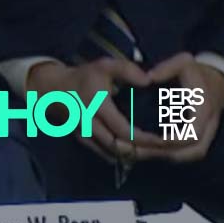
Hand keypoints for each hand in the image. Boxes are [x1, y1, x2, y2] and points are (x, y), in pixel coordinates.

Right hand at [27, 58, 164, 162]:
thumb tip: (149, 81)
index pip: (123, 130)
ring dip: (136, 156)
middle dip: (145, 152)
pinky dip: (125, 156)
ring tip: (160, 154)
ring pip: (114, 154)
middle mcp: (90, 125)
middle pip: (121, 147)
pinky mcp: (85, 141)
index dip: (145, 139)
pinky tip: (141, 153)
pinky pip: (107, 154)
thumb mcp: (104, 66)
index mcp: (97, 106)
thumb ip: (127, 70)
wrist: (54, 90)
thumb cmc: (83, 77)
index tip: (166, 139)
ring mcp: (86, 136)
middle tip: (169, 151)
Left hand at [140, 52, 223, 162]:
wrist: (216, 80)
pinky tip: (144, 151)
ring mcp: (205, 135)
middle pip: (191, 152)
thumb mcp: (183, 63)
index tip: (147, 139)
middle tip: (136, 151)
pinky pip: (185, 153)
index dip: (171, 140)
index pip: (193, 135)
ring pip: (188, 155)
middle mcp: (208, 127)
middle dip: (163, 154)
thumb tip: (148, 77)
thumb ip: (167, 68)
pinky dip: (166, 155)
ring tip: (136, 153)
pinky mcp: (198, 139)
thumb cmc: (196, 72)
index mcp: (204, 110)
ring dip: (163, 157)